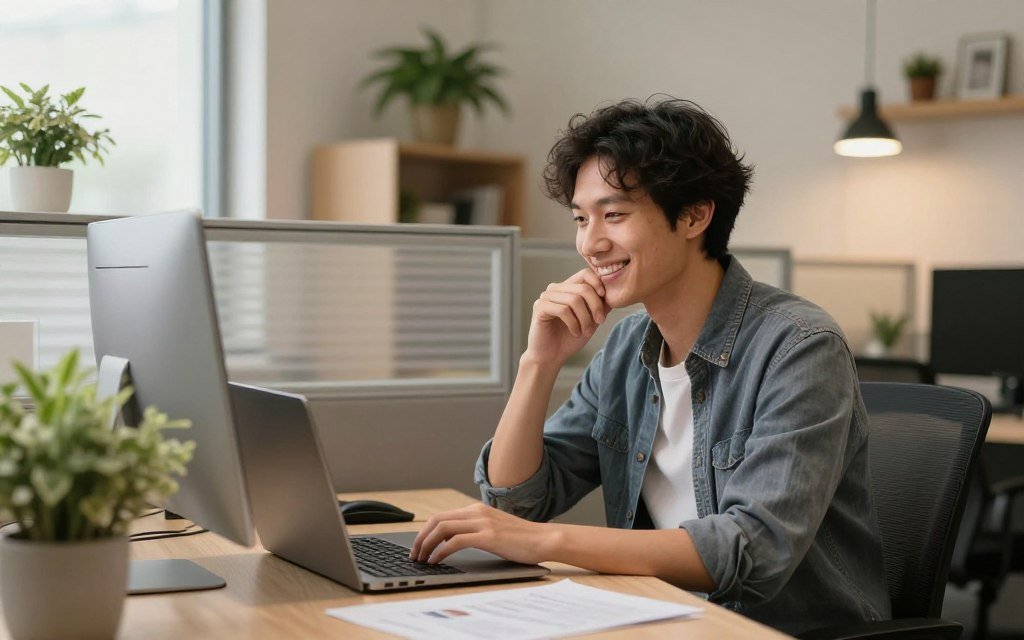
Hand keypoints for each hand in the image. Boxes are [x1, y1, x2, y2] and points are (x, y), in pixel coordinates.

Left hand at [409, 502, 549, 564]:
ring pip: (442, 528)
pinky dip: (441, 551)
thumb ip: (476, 529)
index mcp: (477, 509)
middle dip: (420, 537)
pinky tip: (436, 561)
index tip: (418, 546)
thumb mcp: (494, 528)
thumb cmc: (521, 538)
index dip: (425, 531)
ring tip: (422, 559)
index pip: (442, 516)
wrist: (543, 539)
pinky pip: (455, 542)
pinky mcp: (488, 537)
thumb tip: (454, 541)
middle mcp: (477, 512)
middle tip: (414, 554)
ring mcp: (482, 523)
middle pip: (437, 520)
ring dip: (427, 545)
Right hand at [524, 267, 611, 367]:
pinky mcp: (540, 308)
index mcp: (567, 288)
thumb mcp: (591, 320)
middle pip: (583, 288)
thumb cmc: (570, 338)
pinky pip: (563, 310)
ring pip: (574, 300)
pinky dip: (573, 323)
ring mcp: (546, 297)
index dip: (598, 284)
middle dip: (596, 307)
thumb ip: (601, 305)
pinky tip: (575, 332)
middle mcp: (555, 289)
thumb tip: (614, 292)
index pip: (585, 273)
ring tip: (586, 331)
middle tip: (600, 322)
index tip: (605, 300)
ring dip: (585, 319)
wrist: (551, 356)